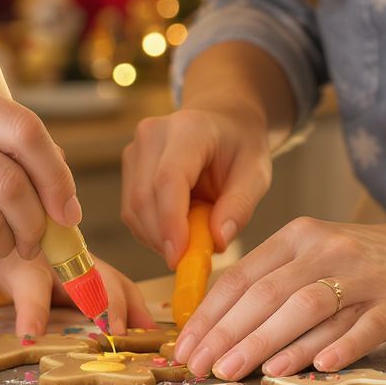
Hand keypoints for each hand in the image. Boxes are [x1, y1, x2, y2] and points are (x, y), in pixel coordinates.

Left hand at [0, 253, 153, 340]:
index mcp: (13, 250)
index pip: (28, 278)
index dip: (31, 306)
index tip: (31, 334)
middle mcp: (48, 249)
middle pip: (81, 270)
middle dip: (99, 300)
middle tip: (114, 331)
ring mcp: (68, 255)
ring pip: (103, 270)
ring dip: (123, 300)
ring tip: (142, 331)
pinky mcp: (82, 262)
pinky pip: (110, 275)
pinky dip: (129, 297)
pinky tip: (148, 323)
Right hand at [121, 106, 270, 266]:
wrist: (222, 123)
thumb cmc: (240, 148)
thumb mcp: (257, 174)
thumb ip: (239, 206)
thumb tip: (217, 242)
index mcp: (189, 129)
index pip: (169, 179)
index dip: (170, 222)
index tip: (180, 257)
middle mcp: (153, 135)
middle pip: (144, 198)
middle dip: (164, 238)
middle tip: (194, 261)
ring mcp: (135, 150)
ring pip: (133, 209)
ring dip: (159, 238)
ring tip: (193, 238)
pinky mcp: (128, 168)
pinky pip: (131, 212)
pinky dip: (152, 231)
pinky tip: (178, 229)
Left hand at [173, 214, 385, 378]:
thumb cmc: (358, 265)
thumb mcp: (310, 257)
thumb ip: (269, 283)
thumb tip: (214, 327)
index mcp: (296, 237)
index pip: (241, 277)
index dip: (209, 315)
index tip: (184, 348)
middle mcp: (325, 250)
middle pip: (267, 294)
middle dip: (227, 334)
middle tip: (199, 368)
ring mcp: (363, 275)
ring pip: (308, 309)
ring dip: (268, 343)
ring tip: (237, 371)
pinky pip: (365, 327)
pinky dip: (340, 347)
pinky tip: (316, 368)